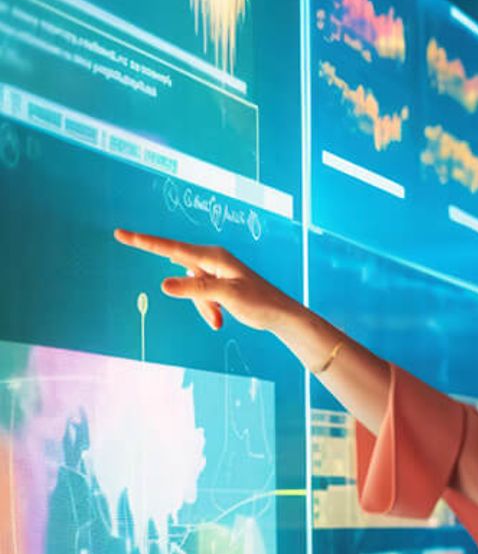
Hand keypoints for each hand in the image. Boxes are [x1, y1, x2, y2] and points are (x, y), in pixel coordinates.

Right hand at [114, 229, 295, 332]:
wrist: (279, 313)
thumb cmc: (258, 301)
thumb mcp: (226, 296)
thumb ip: (195, 289)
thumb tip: (163, 284)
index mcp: (213, 256)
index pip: (171, 247)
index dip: (144, 241)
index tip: (121, 233)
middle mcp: (212, 259)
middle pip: (181, 271)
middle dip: (189, 291)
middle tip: (187, 288)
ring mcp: (213, 272)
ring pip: (190, 289)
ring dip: (202, 306)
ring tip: (220, 318)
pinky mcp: (216, 284)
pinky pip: (200, 296)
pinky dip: (207, 309)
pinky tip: (220, 320)